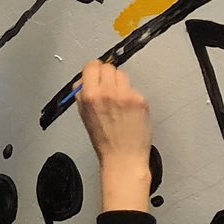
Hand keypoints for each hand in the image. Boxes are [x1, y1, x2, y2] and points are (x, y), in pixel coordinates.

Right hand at [76, 60, 152, 209]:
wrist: (123, 158)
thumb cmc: (104, 141)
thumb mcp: (84, 115)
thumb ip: (82, 95)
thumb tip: (84, 80)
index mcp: (90, 96)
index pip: (91, 65)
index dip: (93, 70)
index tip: (96, 74)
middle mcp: (107, 92)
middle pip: (108, 66)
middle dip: (107, 75)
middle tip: (108, 88)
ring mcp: (126, 95)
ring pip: (122, 74)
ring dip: (120, 83)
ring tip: (119, 100)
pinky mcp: (140, 100)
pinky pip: (134, 88)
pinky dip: (131, 96)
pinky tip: (129, 110)